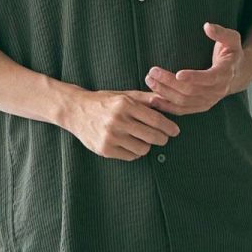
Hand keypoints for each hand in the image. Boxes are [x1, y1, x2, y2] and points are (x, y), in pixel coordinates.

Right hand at [64, 88, 180, 160]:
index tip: (175, 131)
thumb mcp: (124, 95)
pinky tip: (129, 144)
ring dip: (146, 146)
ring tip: (142, 140)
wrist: (76, 111)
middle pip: (153, 137)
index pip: (156, 120)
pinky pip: (130, 156)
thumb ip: (146, 98)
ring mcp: (110, 137)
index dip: (169, 127)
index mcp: (125, 104)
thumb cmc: (104, 102)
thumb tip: (167, 100)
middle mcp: (118, 120)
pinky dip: (134, 152)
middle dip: (162, 139)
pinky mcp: (105, 150)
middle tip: (163, 138)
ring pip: (143, 149)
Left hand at [143, 22, 243, 113]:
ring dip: (165, 93)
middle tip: (152, 72)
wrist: (237, 74)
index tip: (178, 74)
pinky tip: (154, 99)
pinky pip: (183, 110)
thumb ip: (220, 33)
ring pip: (184, 102)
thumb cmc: (232, 53)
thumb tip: (207, 26)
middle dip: (170, 82)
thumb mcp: (232, 39)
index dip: (194, 77)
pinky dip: (167, 107)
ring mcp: (209, 101)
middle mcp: (217, 91)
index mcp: (225, 74)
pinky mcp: (201, 106)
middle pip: (191, 91)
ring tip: (150, 81)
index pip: (209, 78)